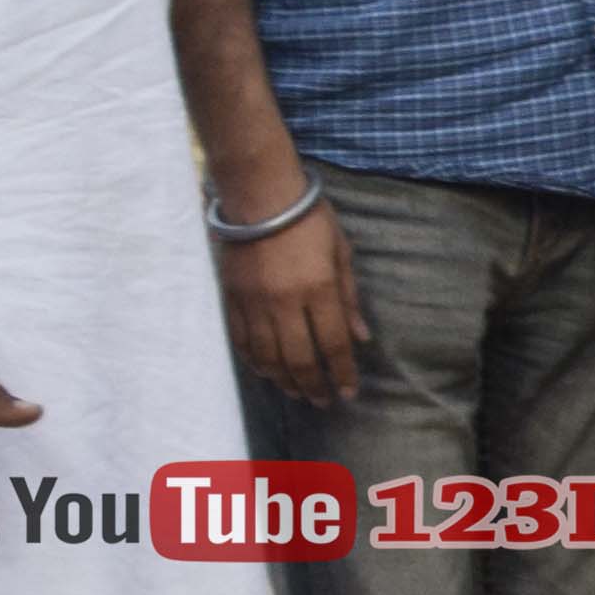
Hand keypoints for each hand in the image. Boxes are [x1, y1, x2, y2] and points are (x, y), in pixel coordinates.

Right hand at [216, 176, 365, 407]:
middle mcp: (285, 301)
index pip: (333, 344)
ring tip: (296, 392)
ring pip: (267, 357)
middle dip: (313, 386)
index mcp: (318, 288)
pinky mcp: (232, 298)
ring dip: (283, 380)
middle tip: (323, 401)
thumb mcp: (341, 252)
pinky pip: (242, 341)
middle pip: (299, 359)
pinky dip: (254, 361)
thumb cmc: (309, 218)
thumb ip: (350, 297)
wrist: (259, 194)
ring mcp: (255, 302)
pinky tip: (266, 371)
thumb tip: (361, 337)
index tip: (349, 392)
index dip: (342, 373)